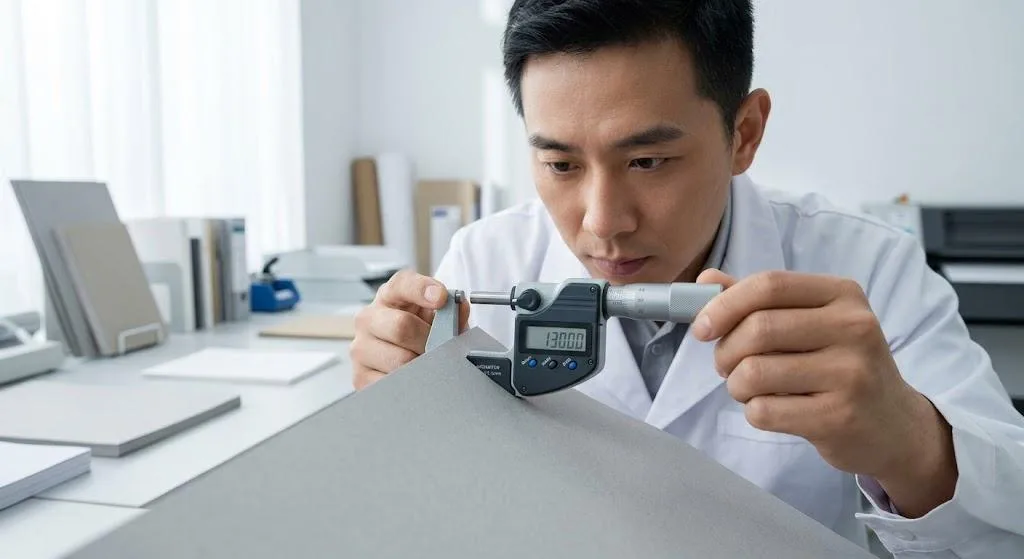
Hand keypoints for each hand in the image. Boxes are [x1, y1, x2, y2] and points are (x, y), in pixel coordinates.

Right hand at [350, 269, 468, 390]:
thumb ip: (452, 312)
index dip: (422, 289)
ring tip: (428, 364)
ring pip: (400, 359)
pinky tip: (415, 378)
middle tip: (440, 348)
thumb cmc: (423, 333)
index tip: (441, 297)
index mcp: (390, 296)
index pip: (402, 284)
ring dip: (422, 366)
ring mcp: (361, 347)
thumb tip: (460, 306)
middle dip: (428, 340)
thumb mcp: (439, 318)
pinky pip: (392, 383)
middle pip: (401, 326)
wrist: (405, 358)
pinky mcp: (360, 376)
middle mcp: (369, 318)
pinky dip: (411, 384)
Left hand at [693, 269, 956, 517]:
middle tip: (727, 366)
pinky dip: (753, 412)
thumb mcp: (810, 323)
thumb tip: (706, 279)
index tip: (701, 327)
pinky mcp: (839, 417)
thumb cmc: (839, 366)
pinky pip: (764, 411)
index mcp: (843, 294)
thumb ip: (757, 301)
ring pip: (754, 372)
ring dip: (736, 385)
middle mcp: (854, 328)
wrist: (893, 426)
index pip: (769, 285)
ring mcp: (851, 374)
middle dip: (725, 352)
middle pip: (757, 329)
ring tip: (749, 389)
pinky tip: (773, 410)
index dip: (723, 304)